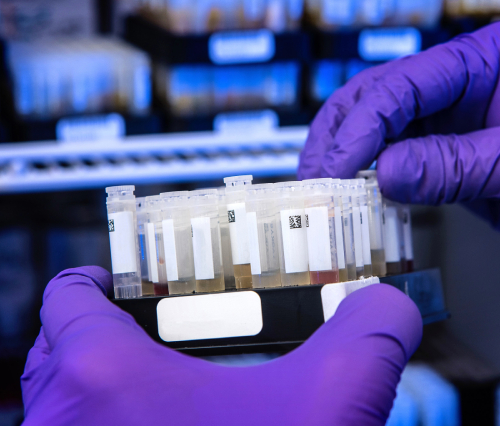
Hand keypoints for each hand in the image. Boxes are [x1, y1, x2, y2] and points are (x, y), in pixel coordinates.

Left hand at [21, 267, 421, 425]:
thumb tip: (391, 304)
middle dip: (93, 329)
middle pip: (56, 351)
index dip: (90, 278)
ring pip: (55, 409)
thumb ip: (366, 336)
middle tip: (142, 322)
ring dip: (94, 386)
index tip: (114, 277)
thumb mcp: (331, 406)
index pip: (68, 298)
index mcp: (103, 379)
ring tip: (153, 378)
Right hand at [298, 23, 499, 226]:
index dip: (360, 128)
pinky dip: (365, 180)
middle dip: (336, 137)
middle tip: (316, 178)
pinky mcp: (435, 150)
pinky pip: (388, 159)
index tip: (337, 169)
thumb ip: (455, 164)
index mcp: (477, 63)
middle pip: (370, 96)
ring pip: (371, 128)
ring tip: (322, 190)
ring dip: (341, 158)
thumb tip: (385, 175)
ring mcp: (439, 119)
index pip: (398, 86)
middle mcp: (449, 86)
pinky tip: (352, 198)